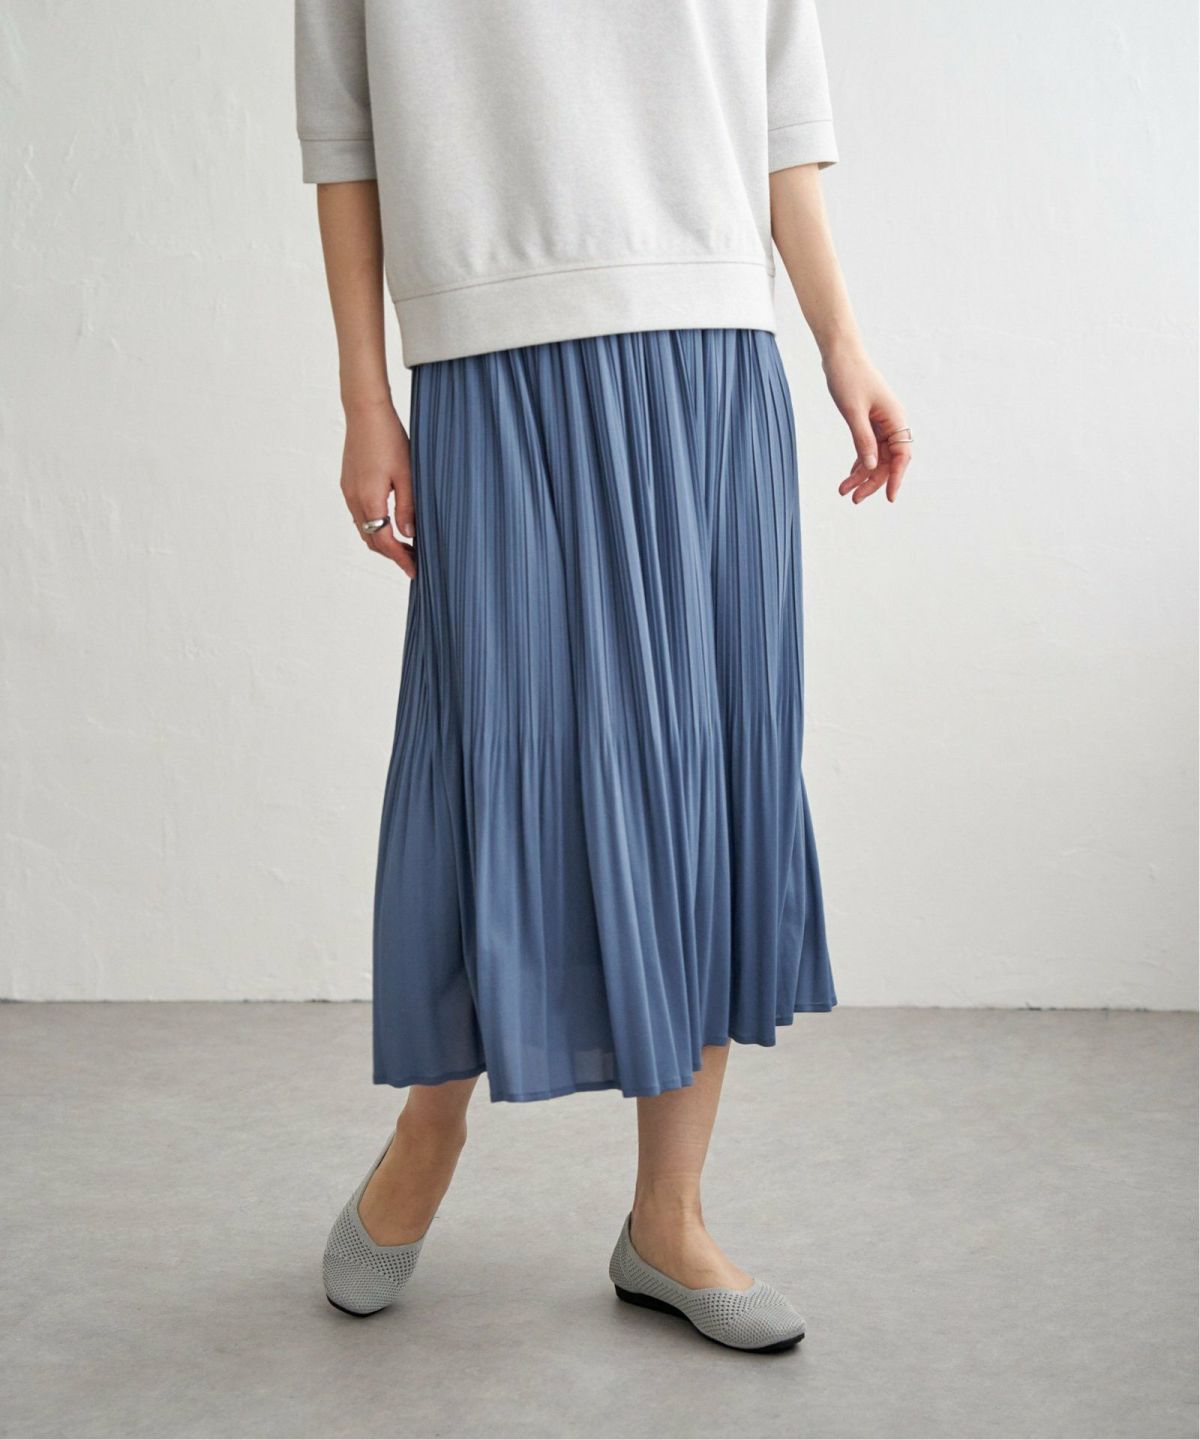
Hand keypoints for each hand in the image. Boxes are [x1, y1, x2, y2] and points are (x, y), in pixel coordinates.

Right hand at [340, 398, 415, 577]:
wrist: (365, 412)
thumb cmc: (390, 439)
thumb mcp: (407, 475)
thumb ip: (407, 507)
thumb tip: (408, 535)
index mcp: (370, 500)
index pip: (385, 542)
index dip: (401, 559)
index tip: (415, 570)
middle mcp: (354, 499)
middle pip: (371, 540)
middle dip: (392, 554)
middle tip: (413, 562)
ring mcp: (348, 492)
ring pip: (363, 529)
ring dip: (382, 541)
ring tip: (404, 546)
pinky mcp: (348, 484)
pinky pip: (359, 515)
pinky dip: (374, 527)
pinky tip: (389, 524)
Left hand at [822, 345, 911, 503]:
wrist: (840, 353)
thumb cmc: (848, 376)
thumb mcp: (853, 411)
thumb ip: (863, 439)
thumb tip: (871, 467)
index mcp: (895, 419)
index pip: (901, 456)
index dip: (896, 478)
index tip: (890, 498)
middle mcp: (892, 422)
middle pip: (887, 461)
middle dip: (872, 481)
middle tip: (853, 499)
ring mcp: (881, 422)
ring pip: (876, 457)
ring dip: (862, 475)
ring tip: (844, 492)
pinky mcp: (869, 420)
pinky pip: (868, 447)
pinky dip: (859, 462)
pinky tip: (849, 476)